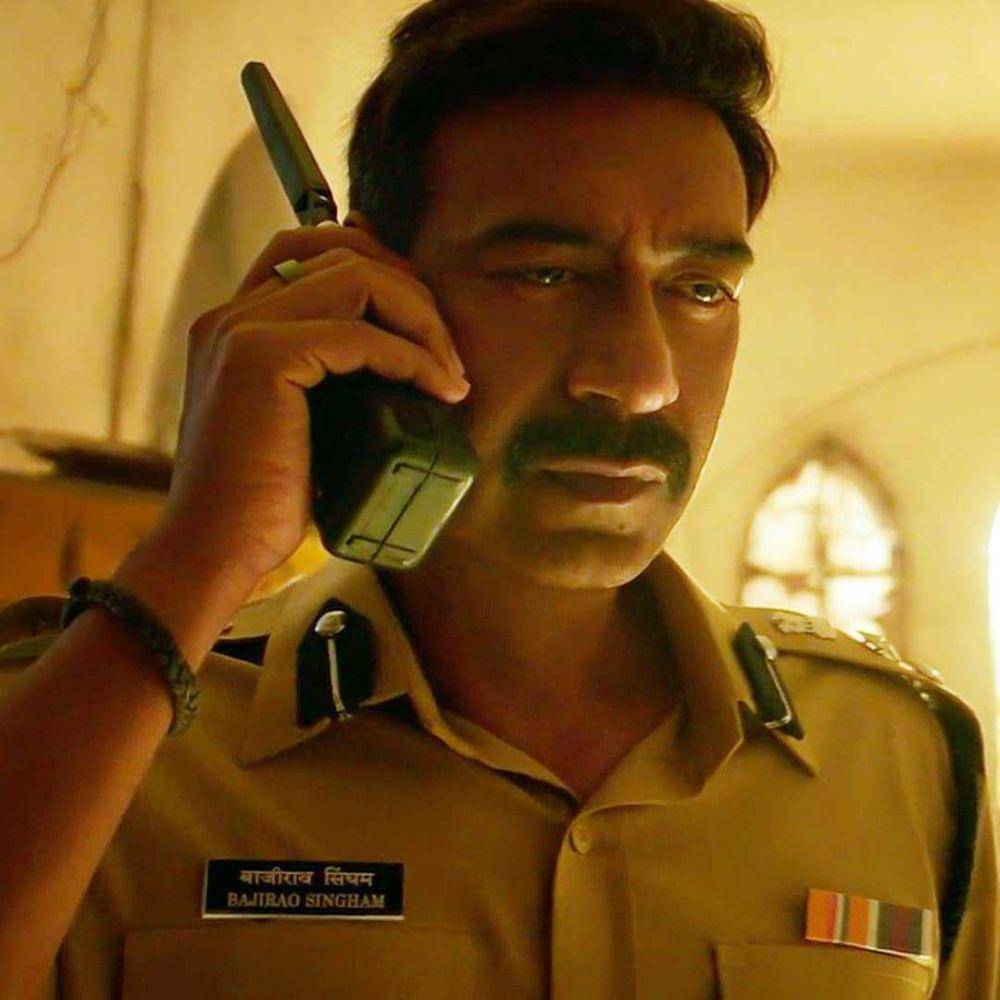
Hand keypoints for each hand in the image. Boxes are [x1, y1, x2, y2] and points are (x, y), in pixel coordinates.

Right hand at [154, 218, 469, 589]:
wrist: (215, 550)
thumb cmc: (263, 500)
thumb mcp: (303, 422)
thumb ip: (330, 377)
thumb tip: (400, 359)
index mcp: (236, 323)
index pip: (311, 248)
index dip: (380, 268)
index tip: (424, 323)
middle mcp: (232, 313)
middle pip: (342, 250)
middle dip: (411, 291)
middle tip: (448, 351)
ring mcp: (242, 330)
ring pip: (359, 278)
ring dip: (421, 321)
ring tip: (450, 375)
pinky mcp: (261, 359)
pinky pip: (361, 335)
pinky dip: (412, 358)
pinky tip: (438, 390)